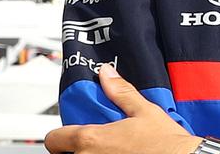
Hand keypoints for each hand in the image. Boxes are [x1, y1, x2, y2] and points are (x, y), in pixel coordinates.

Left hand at [44, 64, 200, 153]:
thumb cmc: (165, 143)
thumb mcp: (144, 110)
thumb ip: (120, 92)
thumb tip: (106, 74)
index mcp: (90, 139)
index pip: (54, 139)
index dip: (61, 135)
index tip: (70, 134)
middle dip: (74, 149)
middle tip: (95, 143)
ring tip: (110, 150)